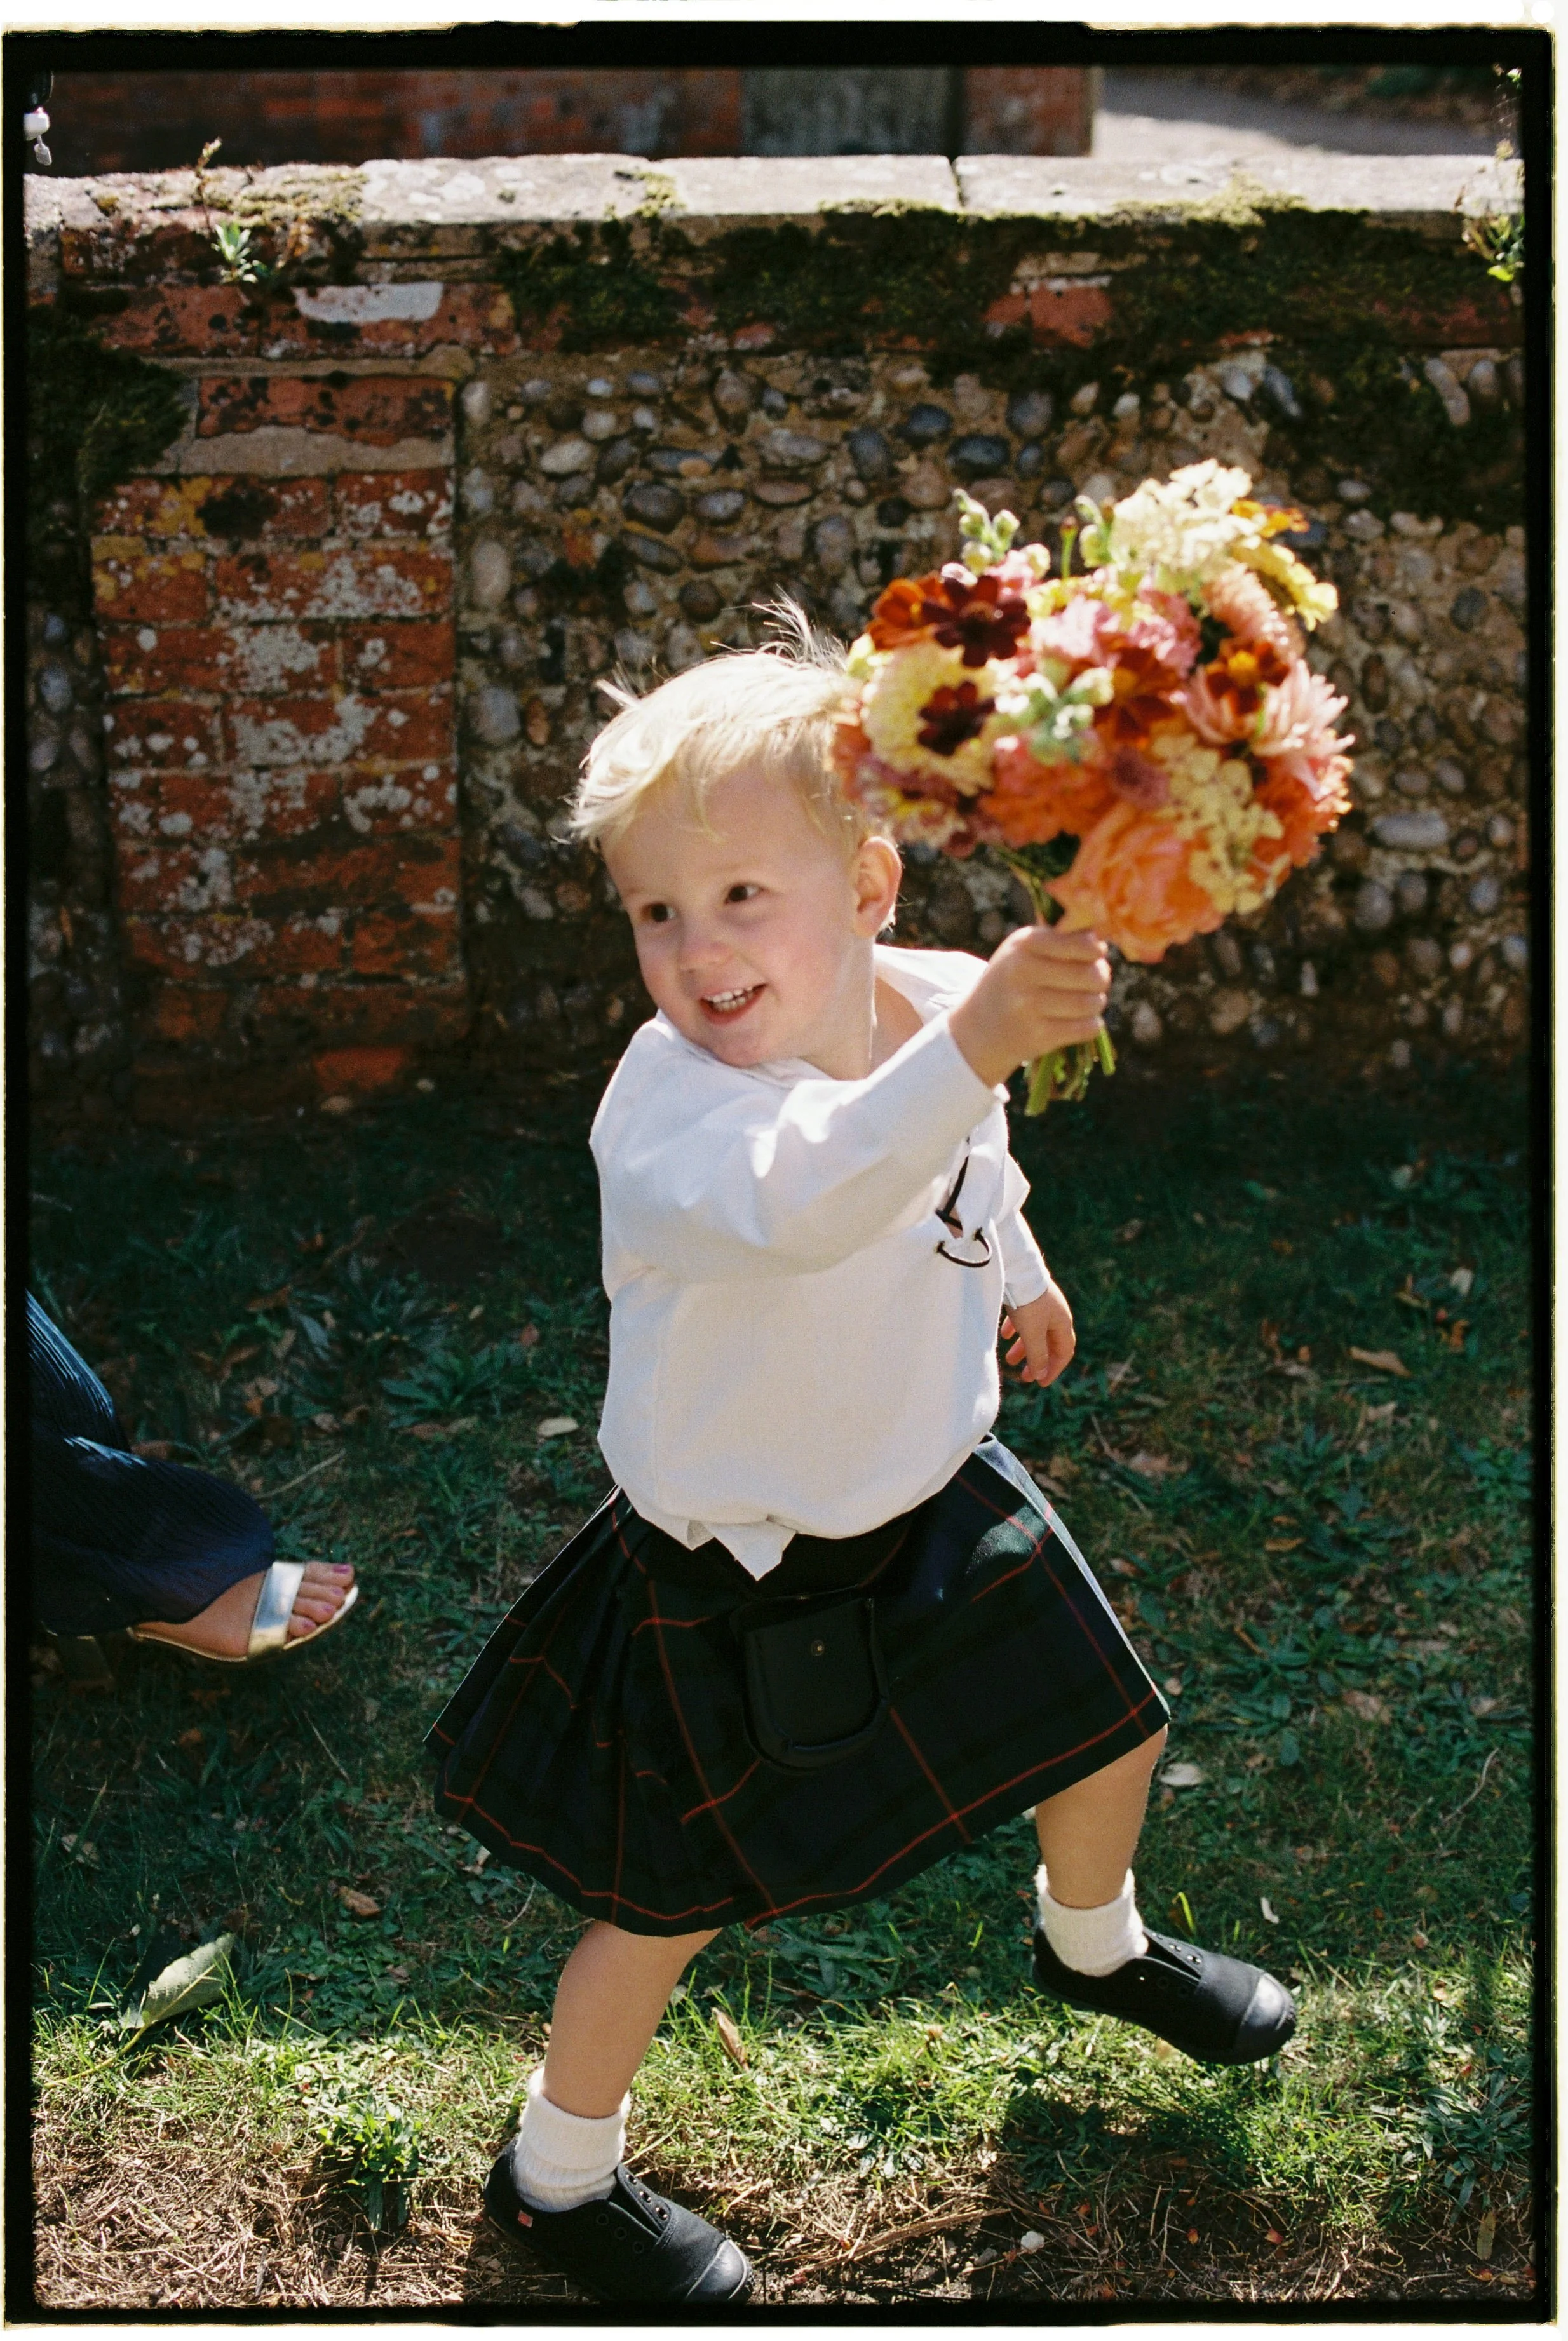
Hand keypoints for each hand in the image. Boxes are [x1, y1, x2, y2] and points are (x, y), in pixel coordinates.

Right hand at [948, 924, 1111, 1090]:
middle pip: (1092, 975)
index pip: (1083, 944)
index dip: (1096, 951)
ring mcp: (1028, 1006)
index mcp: (1024, 944)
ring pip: (1092, 1003)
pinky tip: (1080, 1022)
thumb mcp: (1023, 950)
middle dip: (1101, 979)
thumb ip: (1061, 939)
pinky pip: (1087, 1028)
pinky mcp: (1037, 1036)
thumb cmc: (1011, 981)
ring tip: (1086, 1002)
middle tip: (1095, 982)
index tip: (1094, 956)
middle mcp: (1023, 972)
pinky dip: (1091, 1026)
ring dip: (1096, 1004)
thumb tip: (1103, 940)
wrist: (977, 1028)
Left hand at [1002, 1279, 1075, 1387]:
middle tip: (1024, 1376)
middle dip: (1037, 1361)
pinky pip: (1025, 1318)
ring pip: (1036, 1332)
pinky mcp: (1029, 1296)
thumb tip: (1040, 1375)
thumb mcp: (1033, 1333)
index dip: (1053, 1369)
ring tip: (1009, 1359)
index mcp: (1063, 1323)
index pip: (1064, 1352)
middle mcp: (1056, 1314)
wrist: (1017, 1268)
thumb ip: (1037, 1355)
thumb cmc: (1028, 1302)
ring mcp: (1043, 1304)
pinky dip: (1017, 1330)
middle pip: (1050, 1343)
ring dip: (1024, 1348)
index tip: (1040, 1383)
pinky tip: (1005, 1334)